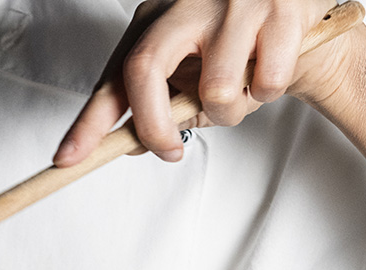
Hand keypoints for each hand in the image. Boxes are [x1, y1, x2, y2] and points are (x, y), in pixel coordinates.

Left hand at [54, 0, 348, 166]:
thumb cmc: (235, 49)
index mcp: (155, 20)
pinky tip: (272, 70)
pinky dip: (269, 93)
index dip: (88, 121)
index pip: (114, 75)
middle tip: (170, 151)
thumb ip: (159, 108)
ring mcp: (233, 4)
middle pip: (145, 72)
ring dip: (230, 113)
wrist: (298, 14)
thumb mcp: (190, 74)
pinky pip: (267, 83)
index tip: (66, 158)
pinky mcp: (282, 10)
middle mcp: (187, 4)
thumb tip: (131, 145)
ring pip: (216, 91)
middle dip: (153, 126)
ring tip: (243, 92)